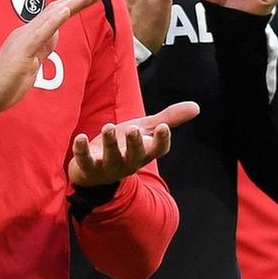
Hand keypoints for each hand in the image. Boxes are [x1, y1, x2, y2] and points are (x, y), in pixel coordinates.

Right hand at [0, 0, 103, 114]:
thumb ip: (42, 48)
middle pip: (54, 11)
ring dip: (71, 3)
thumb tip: (54, 35)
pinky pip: (40, 33)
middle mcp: (26, 32)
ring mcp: (23, 40)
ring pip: (50, 16)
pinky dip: (54, 20)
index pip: (53, 16)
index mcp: (29, 36)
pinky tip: (65, 9)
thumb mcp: (31, 63)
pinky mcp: (22, 51)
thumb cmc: (5, 83)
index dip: (71, 5)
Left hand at [67, 102, 200, 185]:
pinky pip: (85, 161)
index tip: (164, 127)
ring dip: (110, 143)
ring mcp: (108, 167)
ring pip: (111, 158)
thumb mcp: (145, 130)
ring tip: (108, 127)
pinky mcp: (88, 168)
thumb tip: (197, 107)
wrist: (95, 172)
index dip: (161, 140)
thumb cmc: (123, 146)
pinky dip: (82, 151)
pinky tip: (80, 138)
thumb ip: (168, 119)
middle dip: (135, 143)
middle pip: (135, 155)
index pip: (158, 150)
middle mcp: (128, 162)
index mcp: (144, 153)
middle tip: (134, 129)